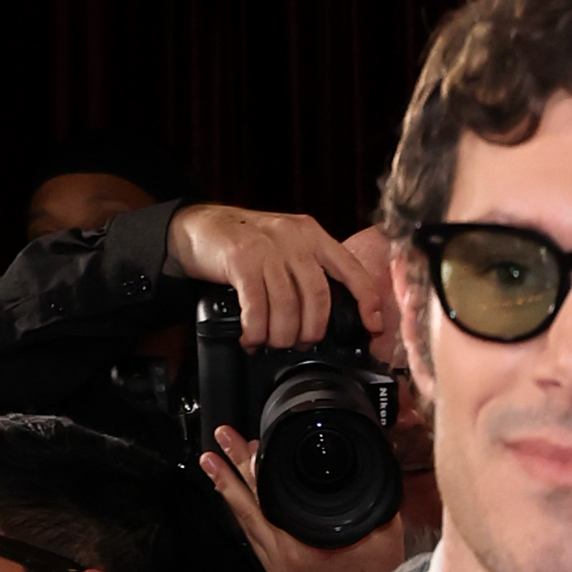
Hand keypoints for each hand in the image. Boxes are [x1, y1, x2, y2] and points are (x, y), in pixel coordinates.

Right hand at [165, 200, 396, 351]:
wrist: (198, 227)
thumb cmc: (245, 246)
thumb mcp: (285, 248)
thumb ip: (308, 272)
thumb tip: (329, 317)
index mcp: (312, 235)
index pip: (350, 268)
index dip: (367, 300)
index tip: (374, 326)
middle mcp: (293, 237)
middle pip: (318, 296)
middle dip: (311, 331)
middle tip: (299, 344)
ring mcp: (266, 246)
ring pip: (287, 306)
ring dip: (280, 336)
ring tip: (270, 342)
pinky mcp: (240, 258)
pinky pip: (257, 307)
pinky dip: (256, 331)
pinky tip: (251, 338)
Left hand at [199, 426, 413, 571]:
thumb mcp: (383, 533)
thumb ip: (373, 496)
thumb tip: (370, 463)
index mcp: (303, 546)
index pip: (269, 497)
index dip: (255, 467)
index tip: (245, 444)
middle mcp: (283, 556)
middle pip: (248, 505)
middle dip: (231, 468)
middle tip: (220, 440)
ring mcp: (277, 566)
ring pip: (245, 521)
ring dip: (228, 488)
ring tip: (213, 463)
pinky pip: (252, 536)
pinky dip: (241, 512)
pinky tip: (235, 498)